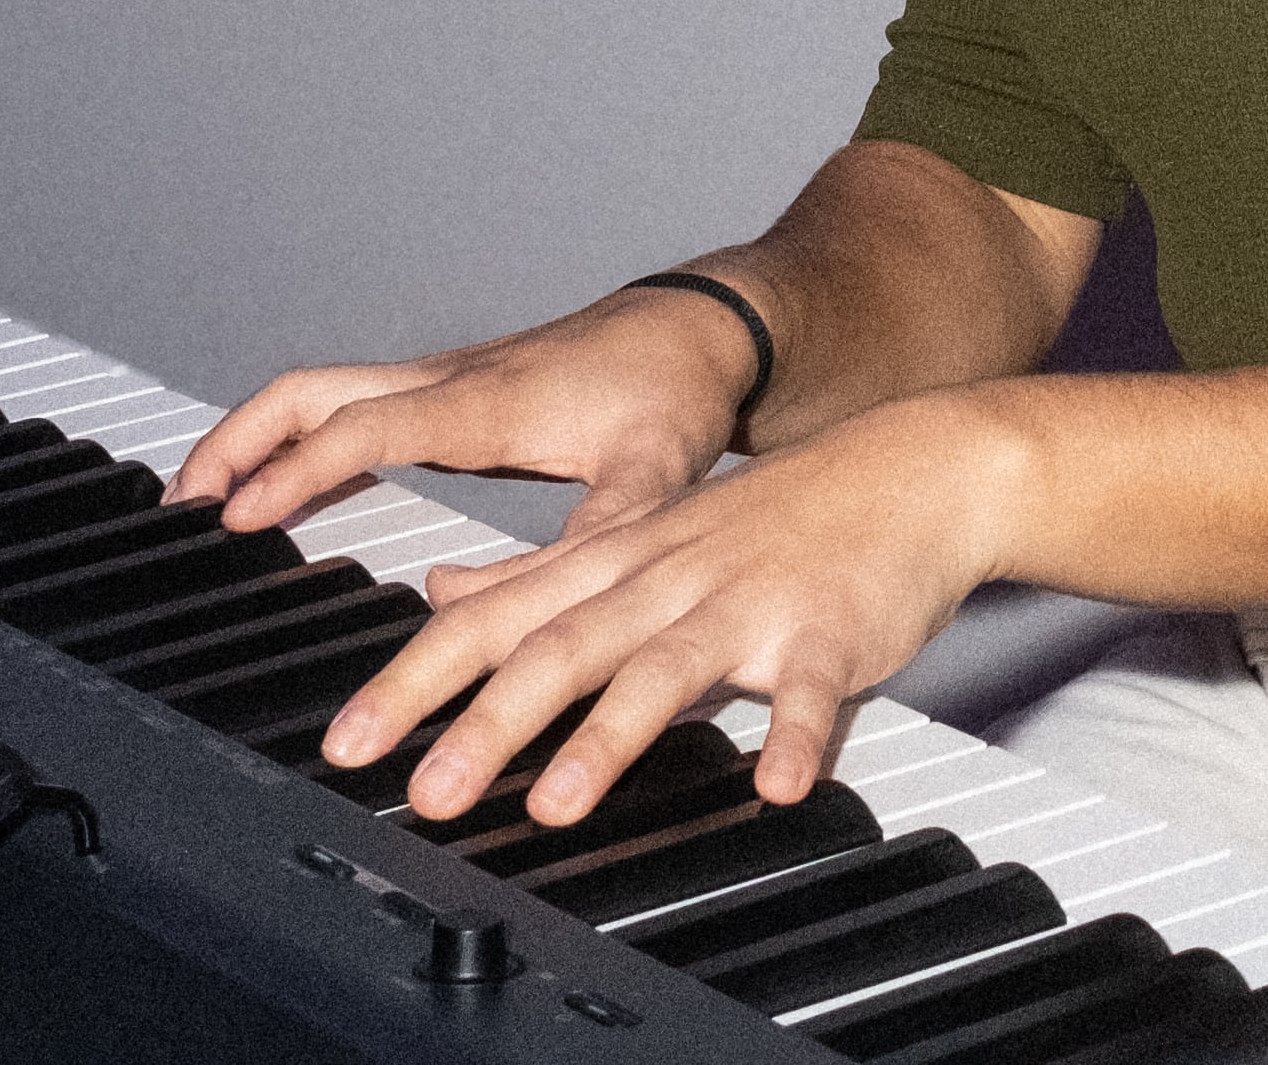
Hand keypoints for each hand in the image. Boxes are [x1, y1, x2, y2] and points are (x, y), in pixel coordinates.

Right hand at [168, 286, 766, 547]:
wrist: (714, 327)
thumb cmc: (681, 394)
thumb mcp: (649, 480)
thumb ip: (574, 549)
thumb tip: (460, 607)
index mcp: (486, 401)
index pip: (363, 424)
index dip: (294, 468)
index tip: (236, 513)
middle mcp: (455, 380)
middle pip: (317, 390)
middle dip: (240, 439)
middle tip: (182, 503)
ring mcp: (454, 378)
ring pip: (329, 388)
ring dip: (261, 433)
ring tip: (207, 496)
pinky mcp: (463, 388)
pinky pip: (360, 401)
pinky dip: (305, 434)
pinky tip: (295, 480)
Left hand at [319, 389, 1011, 824]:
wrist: (917, 467)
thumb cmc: (780, 512)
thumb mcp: (650, 526)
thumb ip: (540, 570)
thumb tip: (439, 593)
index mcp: (624, 559)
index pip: (500, 616)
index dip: (419, 677)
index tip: (350, 741)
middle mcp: (674, 576)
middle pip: (567, 646)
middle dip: (489, 720)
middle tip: (427, 791)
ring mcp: (754, 601)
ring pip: (670, 665)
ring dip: (611, 734)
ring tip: (559, 801)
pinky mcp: (831, 631)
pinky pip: (813, 689)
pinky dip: (796, 735)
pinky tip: (778, 782)